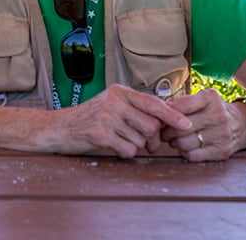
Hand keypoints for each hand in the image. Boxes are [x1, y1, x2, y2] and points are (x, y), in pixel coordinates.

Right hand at [52, 84, 192, 157]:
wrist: (58, 127)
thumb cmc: (89, 118)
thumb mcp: (112, 105)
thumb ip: (135, 108)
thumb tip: (169, 118)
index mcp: (120, 91)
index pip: (153, 103)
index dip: (172, 116)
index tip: (186, 125)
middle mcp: (114, 101)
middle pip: (151, 126)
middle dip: (152, 140)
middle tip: (146, 145)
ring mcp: (106, 116)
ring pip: (140, 140)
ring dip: (135, 147)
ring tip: (119, 141)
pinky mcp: (99, 133)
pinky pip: (127, 150)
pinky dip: (124, 153)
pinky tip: (112, 147)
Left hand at [160, 88, 245, 160]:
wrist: (242, 124)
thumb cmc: (213, 111)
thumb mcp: (202, 99)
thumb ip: (181, 103)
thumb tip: (158, 113)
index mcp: (211, 98)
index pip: (181, 106)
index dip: (166, 114)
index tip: (162, 118)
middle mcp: (218, 115)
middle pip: (180, 128)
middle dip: (167, 132)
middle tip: (164, 132)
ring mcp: (222, 134)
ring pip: (184, 143)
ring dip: (175, 143)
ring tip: (175, 140)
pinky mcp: (222, 151)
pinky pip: (193, 156)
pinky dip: (185, 153)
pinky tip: (187, 147)